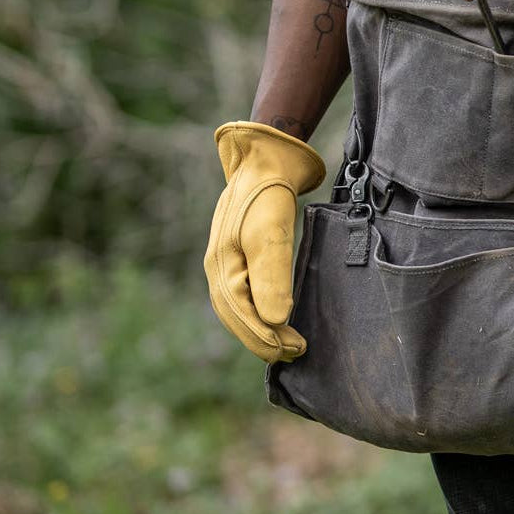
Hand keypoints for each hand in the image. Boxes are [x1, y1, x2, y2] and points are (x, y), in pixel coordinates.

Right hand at [203, 121, 325, 362]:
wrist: (263, 160)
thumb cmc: (268, 196)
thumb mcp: (273, 235)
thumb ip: (273, 277)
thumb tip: (275, 320)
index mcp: (222, 268)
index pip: (242, 317)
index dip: (266, 338)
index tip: (293, 351)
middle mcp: (218, 270)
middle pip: (237, 318)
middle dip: (264, 339)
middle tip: (295, 353)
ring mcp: (225, 263)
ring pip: (239, 309)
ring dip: (261, 330)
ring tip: (286, 344)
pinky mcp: (237, 256)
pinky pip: (243, 296)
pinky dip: (257, 313)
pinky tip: (273, 319)